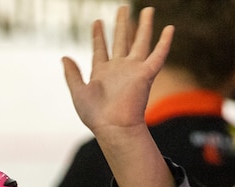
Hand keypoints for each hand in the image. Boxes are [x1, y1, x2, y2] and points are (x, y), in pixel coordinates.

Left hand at [62, 5, 174, 186]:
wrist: (113, 126)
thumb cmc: (95, 115)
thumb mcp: (78, 92)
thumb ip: (72, 74)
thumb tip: (64, 57)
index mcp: (102, 72)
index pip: (100, 49)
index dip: (98, 35)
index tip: (97, 22)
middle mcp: (119, 69)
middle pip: (121, 40)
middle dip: (122, 24)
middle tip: (122, 8)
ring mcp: (133, 70)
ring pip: (140, 42)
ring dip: (143, 26)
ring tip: (147, 10)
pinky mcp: (146, 74)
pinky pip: (158, 55)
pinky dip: (164, 42)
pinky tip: (169, 28)